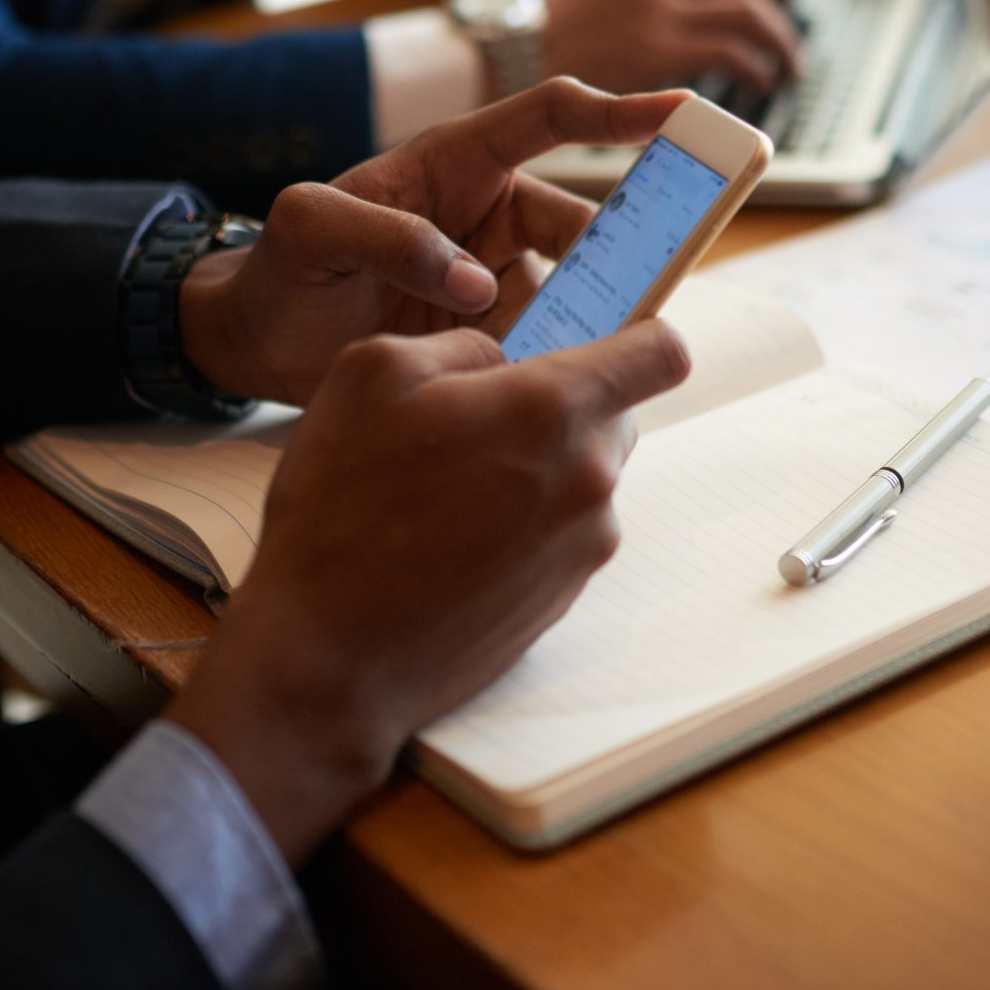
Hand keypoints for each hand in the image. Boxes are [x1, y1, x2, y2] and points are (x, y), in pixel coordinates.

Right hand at [164, 320, 691, 862]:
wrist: (328, 653)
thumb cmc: (341, 506)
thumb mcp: (373, 373)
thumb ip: (461, 344)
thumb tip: (500, 359)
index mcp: (553, 410)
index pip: (661, 354)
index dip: (640, 335)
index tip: (603, 339)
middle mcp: (588, 480)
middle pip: (614, 416)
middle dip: (561, 406)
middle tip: (477, 422)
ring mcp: (582, 548)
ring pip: (581, 478)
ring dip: (534, 470)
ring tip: (445, 492)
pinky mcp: (563, 600)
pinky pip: (560, 536)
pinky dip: (521, 526)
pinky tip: (449, 542)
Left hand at [180, 79, 688, 403]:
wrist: (256, 345)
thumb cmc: (280, 271)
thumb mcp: (309, 231)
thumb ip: (386, 236)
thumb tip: (474, 284)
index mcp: (454, 162)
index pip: (549, 118)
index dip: (616, 111)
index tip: (679, 112)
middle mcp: (486, 213)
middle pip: (579, 218)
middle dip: (621, 246)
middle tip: (652, 281)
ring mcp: (495, 275)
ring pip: (573, 287)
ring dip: (593, 314)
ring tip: (605, 348)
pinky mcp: (493, 333)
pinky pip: (548, 340)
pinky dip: (562, 360)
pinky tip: (564, 384)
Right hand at [542, 0, 803, 95]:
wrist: (506, 53)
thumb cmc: (544, 41)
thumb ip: (641, 0)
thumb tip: (685, 29)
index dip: (744, 10)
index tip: (756, 34)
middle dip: (776, 25)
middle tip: (788, 52)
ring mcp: (658, 6)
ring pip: (750, 14)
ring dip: (778, 44)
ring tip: (786, 69)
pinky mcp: (659, 46)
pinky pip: (733, 51)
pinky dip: (758, 66)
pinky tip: (763, 81)